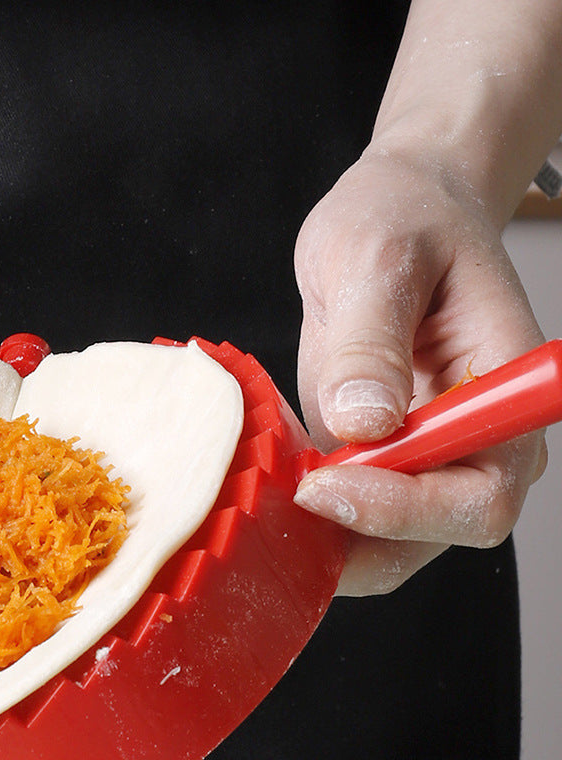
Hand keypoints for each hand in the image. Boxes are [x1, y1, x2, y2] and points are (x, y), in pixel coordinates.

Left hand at [292, 146, 547, 595]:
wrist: (393, 216)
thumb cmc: (403, 219)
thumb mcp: (379, 257)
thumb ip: (373, 339)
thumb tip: (364, 421)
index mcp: (503, 396)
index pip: (479, 496)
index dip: (404, 509)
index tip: (324, 485)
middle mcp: (471, 443)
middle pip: (429, 538)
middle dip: (354, 539)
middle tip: (276, 500)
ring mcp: (418, 459)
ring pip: (378, 543)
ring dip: (316, 536)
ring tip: (257, 493)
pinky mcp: (367, 460)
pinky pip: (338, 517)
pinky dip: (296, 515)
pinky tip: (256, 478)